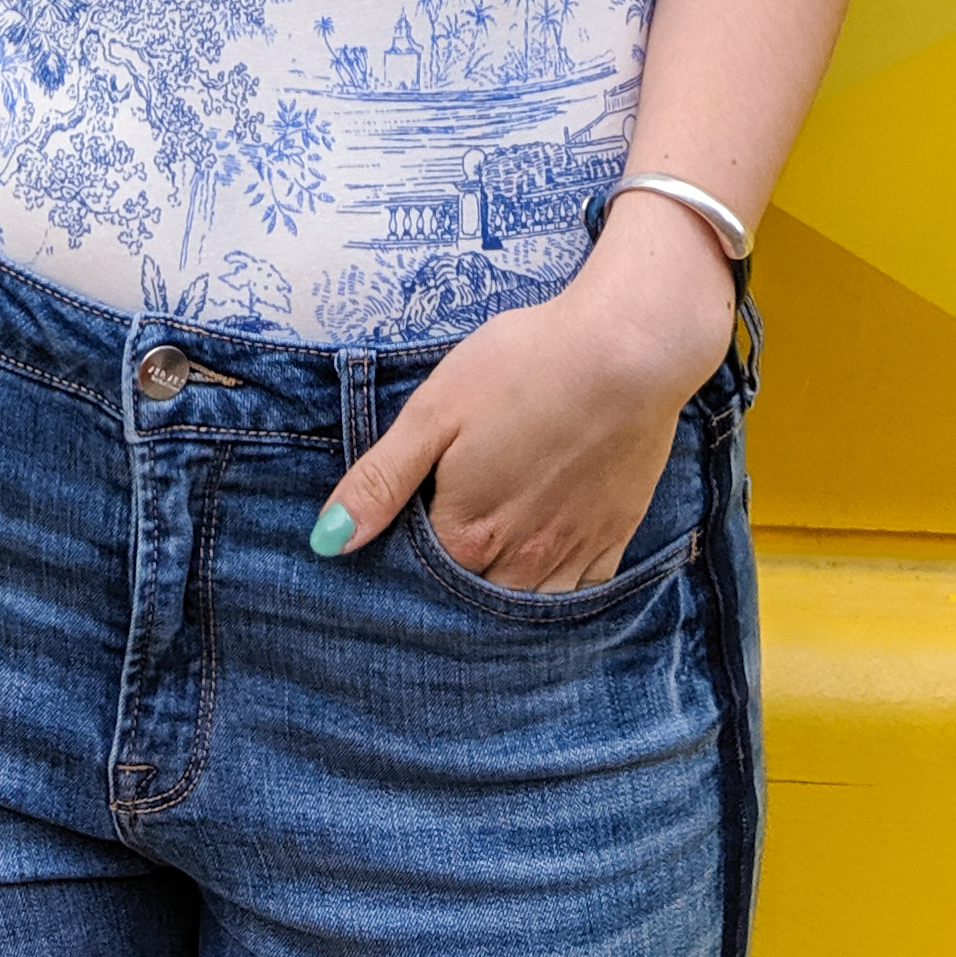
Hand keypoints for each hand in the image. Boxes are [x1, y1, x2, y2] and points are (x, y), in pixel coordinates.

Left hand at [315, 196, 736, 590]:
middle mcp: (519, 562)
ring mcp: (571, 555)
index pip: (418, 578)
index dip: (406, 560)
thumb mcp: (436, 409)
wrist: (629, 350)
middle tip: (448, 546)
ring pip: (525, 606)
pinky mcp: (613, 538)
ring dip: (503, 594)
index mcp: (467, 534)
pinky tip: (547, 562)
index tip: (402, 540)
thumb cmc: (526, 366)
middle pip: (471, 601)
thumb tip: (326, 542)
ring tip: (491, 561)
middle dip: (453, 587)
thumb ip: (382, 480)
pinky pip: (580, 592)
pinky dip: (558, 588)